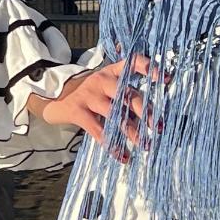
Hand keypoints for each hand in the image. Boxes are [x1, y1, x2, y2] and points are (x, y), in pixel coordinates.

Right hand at [32, 54, 162, 161]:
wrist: (55, 97)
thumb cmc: (89, 94)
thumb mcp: (105, 84)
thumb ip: (125, 91)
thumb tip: (153, 114)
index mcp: (112, 71)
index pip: (132, 62)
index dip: (149, 68)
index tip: (165, 79)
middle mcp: (102, 80)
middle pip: (127, 94)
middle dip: (145, 112)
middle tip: (157, 127)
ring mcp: (89, 94)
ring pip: (115, 114)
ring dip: (132, 131)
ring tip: (144, 145)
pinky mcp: (78, 110)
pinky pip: (98, 130)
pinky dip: (112, 145)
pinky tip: (122, 156)